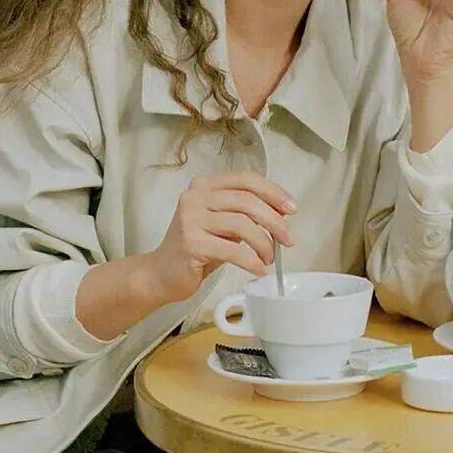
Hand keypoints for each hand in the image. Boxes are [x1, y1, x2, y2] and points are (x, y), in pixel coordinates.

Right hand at [146, 172, 296, 305]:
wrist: (161, 274)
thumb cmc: (196, 248)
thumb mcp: (221, 224)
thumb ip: (244, 213)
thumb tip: (281, 214)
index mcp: (204, 185)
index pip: (246, 179)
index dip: (273, 192)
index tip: (291, 209)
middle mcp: (195, 196)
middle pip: (247, 201)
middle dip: (274, 221)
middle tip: (287, 239)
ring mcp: (190, 219)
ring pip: (242, 224)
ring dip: (264, 243)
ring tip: (269, 259)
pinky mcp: (191, 243)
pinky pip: (232, 250)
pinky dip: (252, 261)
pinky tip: (259, 269)